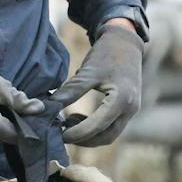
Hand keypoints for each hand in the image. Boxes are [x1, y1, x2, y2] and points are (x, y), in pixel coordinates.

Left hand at [51, 23, 144, 146]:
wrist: (125, 41)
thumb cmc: (106, 53)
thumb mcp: (88, 71)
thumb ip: (71, 90)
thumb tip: (50, 107)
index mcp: (122, 99)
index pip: (98, 125)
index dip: (77, 133)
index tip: (60, 134)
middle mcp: (130, 109)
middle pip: (106, 136)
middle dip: (84, 139)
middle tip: (62, 134)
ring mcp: (131, 110)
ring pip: (110, 135)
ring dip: (90, 135)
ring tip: (68, 123)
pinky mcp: (128, 109)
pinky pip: (111, 127)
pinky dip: (95, 128)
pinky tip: (79, 118)